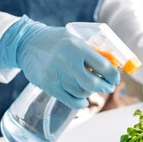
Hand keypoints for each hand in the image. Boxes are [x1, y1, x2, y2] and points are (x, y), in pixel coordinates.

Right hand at [0, 16, 119, 108]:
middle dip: (105, 87)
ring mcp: (57, 74)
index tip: (115, 79)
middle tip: (107, 87)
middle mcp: (67, 61)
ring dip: (90, 93)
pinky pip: (69, 100)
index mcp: (77, 47)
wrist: (27, 43)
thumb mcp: (75, 39)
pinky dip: (79, 102)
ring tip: (90, 88)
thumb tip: (113, 64)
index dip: (113, 76)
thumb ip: (92, 51)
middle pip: (93, 83)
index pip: (103, 66)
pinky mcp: (48, 85)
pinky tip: (82, 100)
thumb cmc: (56, 41)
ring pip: (81, 92)